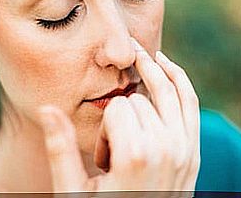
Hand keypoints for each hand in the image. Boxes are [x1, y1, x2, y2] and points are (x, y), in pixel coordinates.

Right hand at [37, 37, 199, 194]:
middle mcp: (167, 148)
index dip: (104, 129)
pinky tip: (164, 64)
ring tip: (140, 55)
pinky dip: (179, 78)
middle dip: (122, 118)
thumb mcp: (74, 190)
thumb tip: (47, 108)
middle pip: (139, 100)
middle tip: (116, 151)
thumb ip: (61, 148)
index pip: (117, 109)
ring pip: (169, 89)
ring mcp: (185, 149)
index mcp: (137, 155)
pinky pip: (191, 102)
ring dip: (152, 72)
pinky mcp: (193, 152)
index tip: (103, 160)